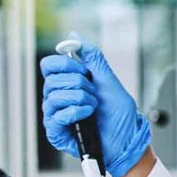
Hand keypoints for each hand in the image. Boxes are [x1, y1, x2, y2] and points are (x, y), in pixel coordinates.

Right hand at [40, 38, 152, 176]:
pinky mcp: (56, 131)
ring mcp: (56, 114)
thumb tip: (75, 36)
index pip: (49, 65)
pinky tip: (88, 115)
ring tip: (94, 107)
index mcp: (67, 84)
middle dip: (79, 83)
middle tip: (94, 93)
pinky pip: (56, 115)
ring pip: (54, 96)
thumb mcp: (109, 81)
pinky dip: (76, 112)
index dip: (65, 63)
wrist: (127, 140)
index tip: (84, 70)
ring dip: (81, 99)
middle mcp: (57, 98)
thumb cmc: (120, 115)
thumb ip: (93, 58)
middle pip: (51, 79)